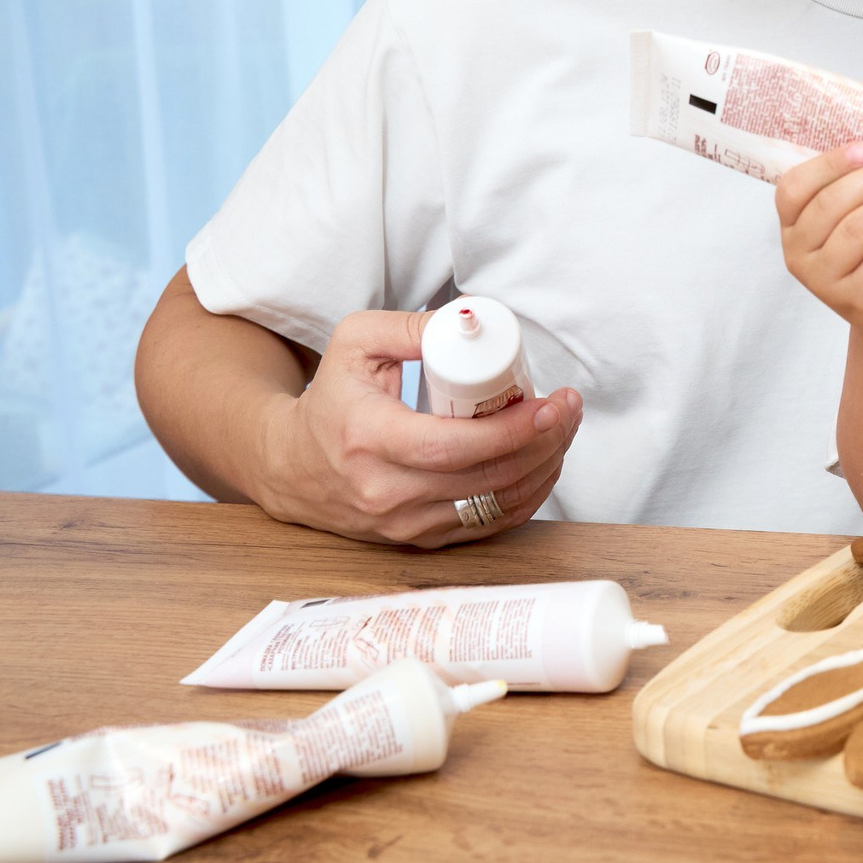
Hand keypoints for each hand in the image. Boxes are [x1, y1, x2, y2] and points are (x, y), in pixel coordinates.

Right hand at [255, 308, 582, 547]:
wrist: (292, 467)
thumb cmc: (331, 399)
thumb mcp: (354, 342)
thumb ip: (411, 326)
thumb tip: (471, 321)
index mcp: (369, 439)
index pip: (453, 447)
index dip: (512, 430)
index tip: (550, 403)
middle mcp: (386, 492)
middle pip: (485, 479)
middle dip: (543, 443)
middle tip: (569, 409)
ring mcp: (404, 524)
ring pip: (495, 507)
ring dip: (543, 469)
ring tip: (564, 430)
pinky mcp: (419, 541)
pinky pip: (488, 526)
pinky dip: (526, 496)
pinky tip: (544, 464)